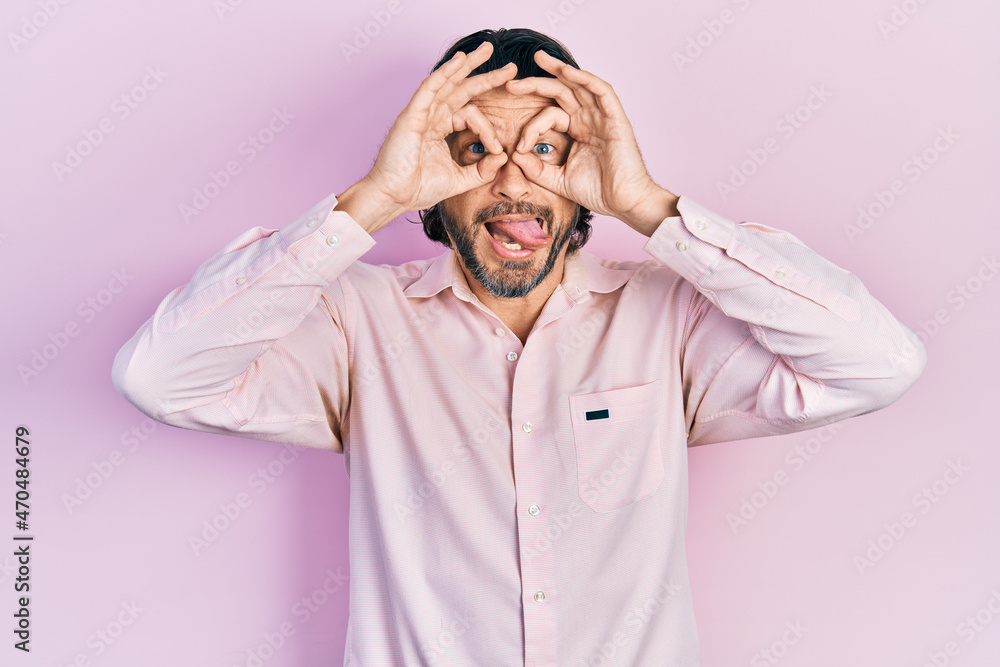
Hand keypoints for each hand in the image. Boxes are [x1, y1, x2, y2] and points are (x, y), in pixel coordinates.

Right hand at [363, 42, 516, 218]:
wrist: (395, 197)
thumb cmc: (419, 188)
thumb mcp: (460, 179)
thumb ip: (482, 170)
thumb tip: (503, 156)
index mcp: (441, 128)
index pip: (471, 116)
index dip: (488, 129)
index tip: (497, 149)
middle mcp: (432, 116)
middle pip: (462, 89)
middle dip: (486, 76)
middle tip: (511, 67)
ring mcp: (422, 113)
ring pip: (448, 81)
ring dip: (468, 65)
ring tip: (488, 50)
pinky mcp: (412, 115)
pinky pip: (430, 88)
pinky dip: (445, 73)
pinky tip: (460, 61)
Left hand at [505, 51, 676, 233]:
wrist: (624, 202)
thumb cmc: (598, 192)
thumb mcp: (558, 180)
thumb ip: (536, 169)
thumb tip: (513, 155)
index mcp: (577, 130)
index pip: (549, 115)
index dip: (531, 127)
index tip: (518, 147)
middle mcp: (589, 119)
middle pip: (561, 91)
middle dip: (537, 82)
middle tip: (511, 80)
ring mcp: (602, 116)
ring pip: (579, 84)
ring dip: (559, 70)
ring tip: (539, 58)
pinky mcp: (616, 118)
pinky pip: (601, 91)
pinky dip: (585, 79)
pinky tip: (566, 71)